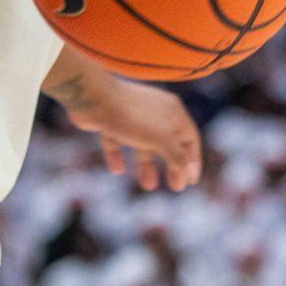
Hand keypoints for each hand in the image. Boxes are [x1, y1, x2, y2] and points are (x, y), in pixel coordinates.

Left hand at [61, 79, 202, 192]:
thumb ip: (177, 156)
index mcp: (172, 111)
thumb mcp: (161, 139)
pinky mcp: (111, 120)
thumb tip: (189, 170)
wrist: (93, 97)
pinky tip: (117, 170)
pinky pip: (117, 141)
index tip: (191, 182)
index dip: (192, 161)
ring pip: (143, 144)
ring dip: (147, 165)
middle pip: (168, 143)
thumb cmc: (132, 117)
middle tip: (175, 188)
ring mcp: (132, 115)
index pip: (189, 138)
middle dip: (172, 165)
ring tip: (148, 185)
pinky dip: (118, 155)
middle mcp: (154, 111)